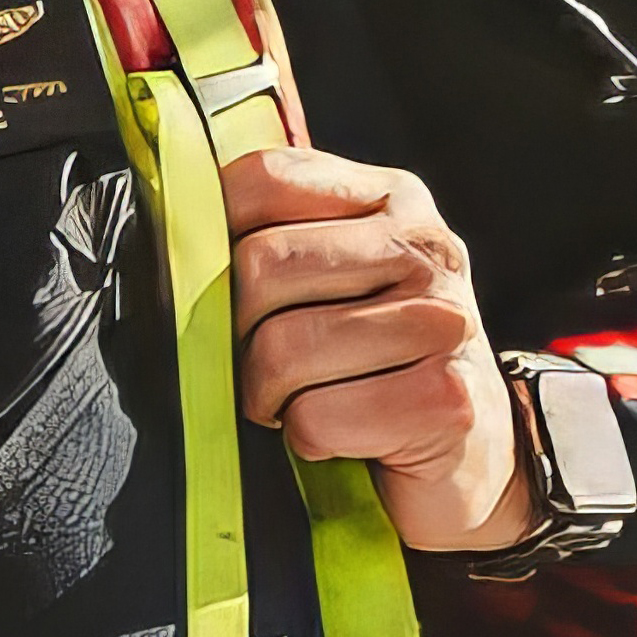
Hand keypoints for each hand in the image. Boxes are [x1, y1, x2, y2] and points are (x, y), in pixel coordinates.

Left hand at [222, 143, 530, 554]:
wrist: (467, 455)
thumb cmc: (370, 363)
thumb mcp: (326, 278)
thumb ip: (268, 235)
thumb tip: (169, 231)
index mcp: (389, 198)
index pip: (261, 181)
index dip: (215, 239)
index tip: (228, 289)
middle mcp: (425, 248)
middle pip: (261, 267)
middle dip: (238, 335)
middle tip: (267, 365)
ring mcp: (444, 321)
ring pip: (283, 349)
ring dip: (270, 396)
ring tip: (305, 399)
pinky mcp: (446, 399)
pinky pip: (316, 417)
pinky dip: (308, 439)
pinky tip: (345, 435)